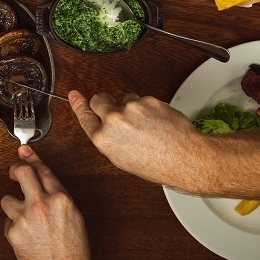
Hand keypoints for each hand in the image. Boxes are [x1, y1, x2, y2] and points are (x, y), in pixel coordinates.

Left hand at [0, 146, 90, 259]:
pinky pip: (7, 221)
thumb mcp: (74, 218)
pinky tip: (26, 237)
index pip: (42, 169)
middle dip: (14, 170)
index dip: (31, 158)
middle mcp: (43, 204)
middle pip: (20, 172)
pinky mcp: (13, 231)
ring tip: (24, 220)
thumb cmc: (73, 251)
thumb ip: (57, 195)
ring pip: (7, 198)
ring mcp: (26, 217)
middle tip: (14, 175)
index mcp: (62, 199)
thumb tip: (42, 174)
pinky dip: (14, 227)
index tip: (23, 151)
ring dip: (12, 206)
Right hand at [69, 90, 204, 189]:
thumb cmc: (157, 164)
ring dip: (131, 107)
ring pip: (125, 99)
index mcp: (104, 140)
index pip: (85, 117)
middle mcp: (113, 121)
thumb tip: (106, 126)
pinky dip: (148, 108)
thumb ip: (109, 139)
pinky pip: (143, 99)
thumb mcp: (123, 159)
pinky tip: (157, 121)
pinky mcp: (147, 100)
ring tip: (146, 125)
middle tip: (116, 109)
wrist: (184, 157)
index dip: (79, 105)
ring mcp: (130, 108)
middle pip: (99, 100)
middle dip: (105, 102)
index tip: (75, 95)